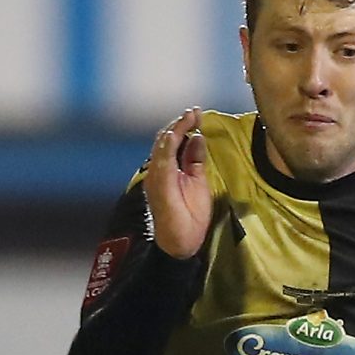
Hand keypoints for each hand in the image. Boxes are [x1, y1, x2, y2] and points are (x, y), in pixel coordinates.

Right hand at [144, 108, 212, 257]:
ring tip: (189, 116)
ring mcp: (156, 176)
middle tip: (194, 111)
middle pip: (166, 139)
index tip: (197, 114)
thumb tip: (198, 137)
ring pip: (162, 145)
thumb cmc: (188, 216)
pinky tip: (177, 133)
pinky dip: (168, 145)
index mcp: (169, 169)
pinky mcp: (158, 184)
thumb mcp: (198, 182)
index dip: (185, 126)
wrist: (180, 242)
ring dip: (176, 129)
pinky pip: (162, 160)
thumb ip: (195, 160)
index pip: (174, 141)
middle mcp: (159, 170)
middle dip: (181, 123)